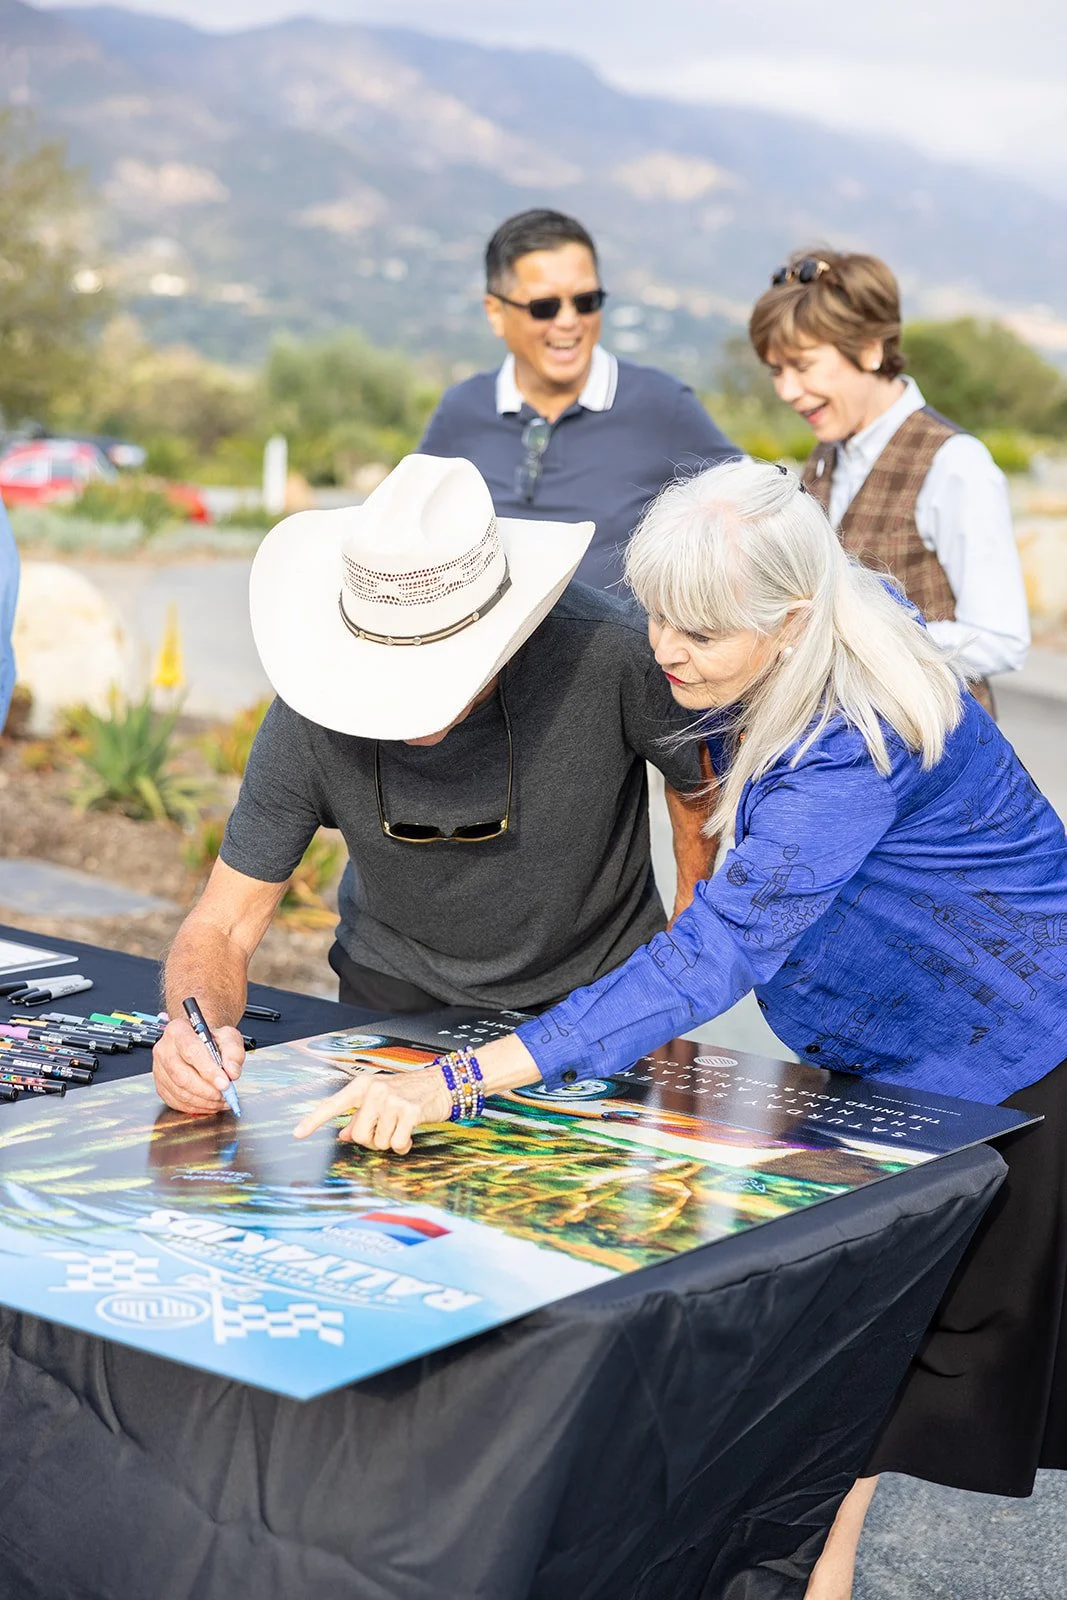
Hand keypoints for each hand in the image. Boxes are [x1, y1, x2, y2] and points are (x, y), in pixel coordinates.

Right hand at [152, 1017, 244, 1115]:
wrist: (199, 1042)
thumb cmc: (211, 1038)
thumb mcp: (228, 1036)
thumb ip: (233, 1052)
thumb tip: (232, 1072)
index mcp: (178, 1031)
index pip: (191, 1052)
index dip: (209, 1071)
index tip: (225, 1083)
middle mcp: (164, 1049)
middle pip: (182, 1076)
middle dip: (206, 1090)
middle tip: (225, 1095)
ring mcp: (159, 1069)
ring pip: (179, 1091)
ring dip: (203, 1101)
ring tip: (221, 1100)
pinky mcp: (160, 1085)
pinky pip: (176, 1102)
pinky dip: (195, 1107)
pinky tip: (209, 1104)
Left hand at [294, 1065, 451, 1153]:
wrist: (442, 1083)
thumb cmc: (408, 1092)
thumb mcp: (380, 1100)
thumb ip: (360, 1117)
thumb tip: (343, 1135)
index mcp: (363, 1086)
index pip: (333, 1105)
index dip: (314, 1120)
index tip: (297, 1134)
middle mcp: (374, 1091)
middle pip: (359, 1135)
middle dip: (371, 1141)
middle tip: (385, 1131)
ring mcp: (392, 1100)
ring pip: (378, 1141)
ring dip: (390, 1142)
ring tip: (400, 1128)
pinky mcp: (409, 1111)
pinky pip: (397, 1143)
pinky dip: (402, 1146)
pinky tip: (409, 1136)